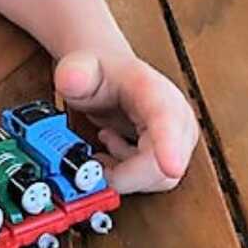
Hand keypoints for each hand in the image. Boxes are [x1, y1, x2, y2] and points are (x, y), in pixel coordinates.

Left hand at [53, 50, 198, 194]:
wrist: (104, 73)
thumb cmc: (98, 72)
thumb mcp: (78, 67)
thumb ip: (73, 74)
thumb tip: (69, 80)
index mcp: (156, 91)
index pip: (168, 120)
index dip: (170, 147)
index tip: (171, 166)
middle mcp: (175, 116)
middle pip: (164, 164)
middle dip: (125, 172)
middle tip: (97, 159)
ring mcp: (177, 137)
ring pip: (159, 179)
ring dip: (124, 172)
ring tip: (105, 139)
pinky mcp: (172, 152)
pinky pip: (152, 180)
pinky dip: (126, 173)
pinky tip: (113, 149)